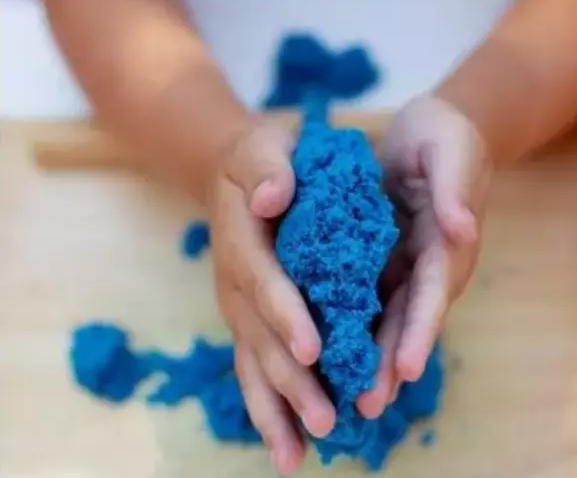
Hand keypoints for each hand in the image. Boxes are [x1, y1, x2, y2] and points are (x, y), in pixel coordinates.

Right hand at [206, 119, 335, 475]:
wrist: (233, 176)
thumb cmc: (257, 160)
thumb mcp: (261, 148)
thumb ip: (267, 168)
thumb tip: (274, 196)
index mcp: (243, 240)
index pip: (263, 279)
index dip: (285, 312)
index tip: (312, 346)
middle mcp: (235, 282)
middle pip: (260, 335)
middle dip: (291, 378)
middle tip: (323, 417)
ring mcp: (238, 306)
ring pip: (254, 362)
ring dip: (277, 408)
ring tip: (298, 454)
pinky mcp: (247, 319)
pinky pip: (254, 366)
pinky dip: (268, 407)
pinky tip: (287, 446)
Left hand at [357, 95, 492, 418]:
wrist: (428, 130)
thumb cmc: (445, 136)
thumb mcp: (450, 150)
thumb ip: (455, 188)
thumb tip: (463, 229)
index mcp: (447, 243)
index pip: (434, 291)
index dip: (420, 329)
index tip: (404, 366)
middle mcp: (426, 263)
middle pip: (409, 318)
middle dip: (390, 361)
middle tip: (368, 405)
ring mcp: (403, 264)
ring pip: (386, 317)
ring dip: (371, 357)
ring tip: (348, 399)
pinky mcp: (380, 257)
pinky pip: (365, 295)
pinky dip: (351, 325)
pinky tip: (329, 352)